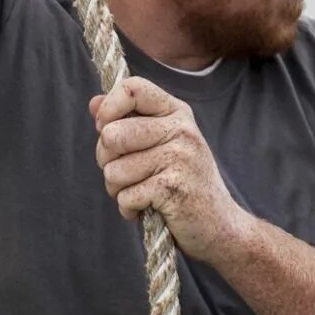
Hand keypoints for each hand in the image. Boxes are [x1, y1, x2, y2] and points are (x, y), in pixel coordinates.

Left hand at [91, 76, 253, 262]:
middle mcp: (181, 129)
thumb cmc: (184, 183)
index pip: (132, 88)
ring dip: (118, 190)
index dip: (108, 110)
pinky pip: (126, 196)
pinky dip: (129, 209)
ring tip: (140, 193)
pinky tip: (147, 209)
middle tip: (125, 174)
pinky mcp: (173, 188)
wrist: (220, 226)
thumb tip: (94, 103)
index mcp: (176, 112)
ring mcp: (180, 158)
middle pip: (112, 134)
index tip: (105, 130)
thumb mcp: (161, 143)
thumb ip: (128, 120)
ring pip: (114, 171)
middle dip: (106, 160)